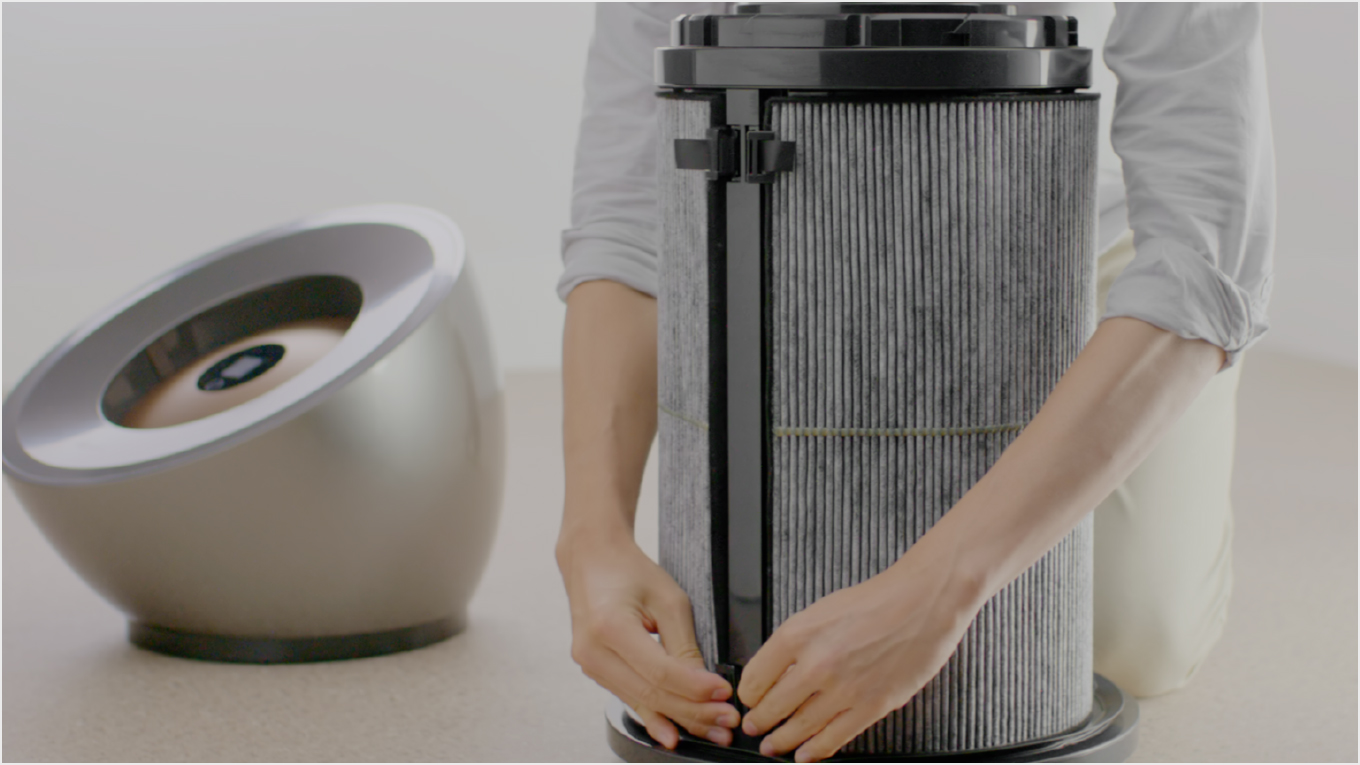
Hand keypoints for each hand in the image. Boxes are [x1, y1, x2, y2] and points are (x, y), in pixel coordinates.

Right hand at [558, 528, 739, 748]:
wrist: (592, 560)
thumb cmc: (629, 572)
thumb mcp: (668, 599)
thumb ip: (685, 645)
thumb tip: (704, 685)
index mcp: (609, 626)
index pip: (659, 671)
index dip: (695, 688)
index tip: (723, 693)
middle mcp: (593, 651)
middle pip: (651, 694)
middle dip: (693, 711)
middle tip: (726, 720)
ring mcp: (590, 664)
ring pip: (642, 702)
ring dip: (680, 718)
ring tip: (713, 728)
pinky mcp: (596, 671)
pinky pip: (631, 698)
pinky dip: (657, 715)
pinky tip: (674, 733)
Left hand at [736, 544, 981, 761]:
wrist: (921, 602)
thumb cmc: (876, 601)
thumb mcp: (819, 612)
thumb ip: (795, 644)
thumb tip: (775, 673)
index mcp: (797, 635)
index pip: (755, 679)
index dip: (749, 695)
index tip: (749, 700)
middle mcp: (817, 664)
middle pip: (772, 708)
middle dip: (759, 723)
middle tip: (755, 727)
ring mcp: (844, 688)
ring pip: (799, 728)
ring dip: (782, 741)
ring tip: (773, 745)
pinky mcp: (871, 706)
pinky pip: (834, 738)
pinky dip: (814, 750)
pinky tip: (804, 754)